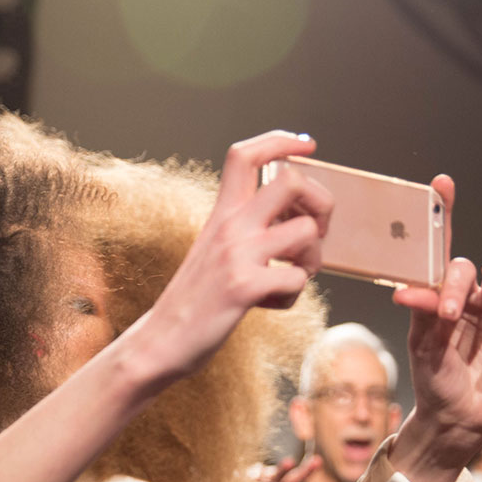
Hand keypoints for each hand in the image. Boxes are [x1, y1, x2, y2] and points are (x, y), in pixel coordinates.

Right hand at [128, 131, 332, 386]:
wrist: (160, 341)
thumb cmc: (194, 300)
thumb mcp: (213, 250)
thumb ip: (242, 228)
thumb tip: (292, 219)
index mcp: (221, 213)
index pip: (246, 154)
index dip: (281, 140)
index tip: (307, 145)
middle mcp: (228, 226)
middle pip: (291, 180)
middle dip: (321, 202)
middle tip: (316, 230)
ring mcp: (236, 256)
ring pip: (306, 232)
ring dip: (314, 258)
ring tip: (293, 275)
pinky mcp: (243, 289)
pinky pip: (297, 280)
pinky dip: (294, 296)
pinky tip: (271, 303)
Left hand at [390, 177, 481, 481]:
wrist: (457, 419)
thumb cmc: (433, 379)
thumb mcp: (421, 347)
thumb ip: (423, 314)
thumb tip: (412, 287)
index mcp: (437, 295)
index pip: (439, 251)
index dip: (442, 216)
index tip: (441, 185)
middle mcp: (465, 298)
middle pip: (467, 268)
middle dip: (459, 279)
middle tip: (451, 309)